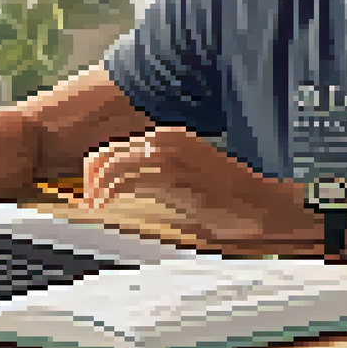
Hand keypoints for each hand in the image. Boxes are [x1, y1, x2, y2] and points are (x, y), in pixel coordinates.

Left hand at [80, 127, 321, 252]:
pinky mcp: (170, 173)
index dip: (97, 169)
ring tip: (92, 208)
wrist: (261, 205)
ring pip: (111, 165)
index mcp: (169, 137)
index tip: (90, 190)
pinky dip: (107, 196)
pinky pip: (124, 181)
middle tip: (86, 201)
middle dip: (90, 178)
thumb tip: (128, 193)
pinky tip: (103, 209)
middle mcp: (164, 139)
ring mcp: (167, 154)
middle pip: (107, 153)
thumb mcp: (188, 181)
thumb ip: (159, 180)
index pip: (117, 147)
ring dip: (95, 189)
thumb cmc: (230, 200)